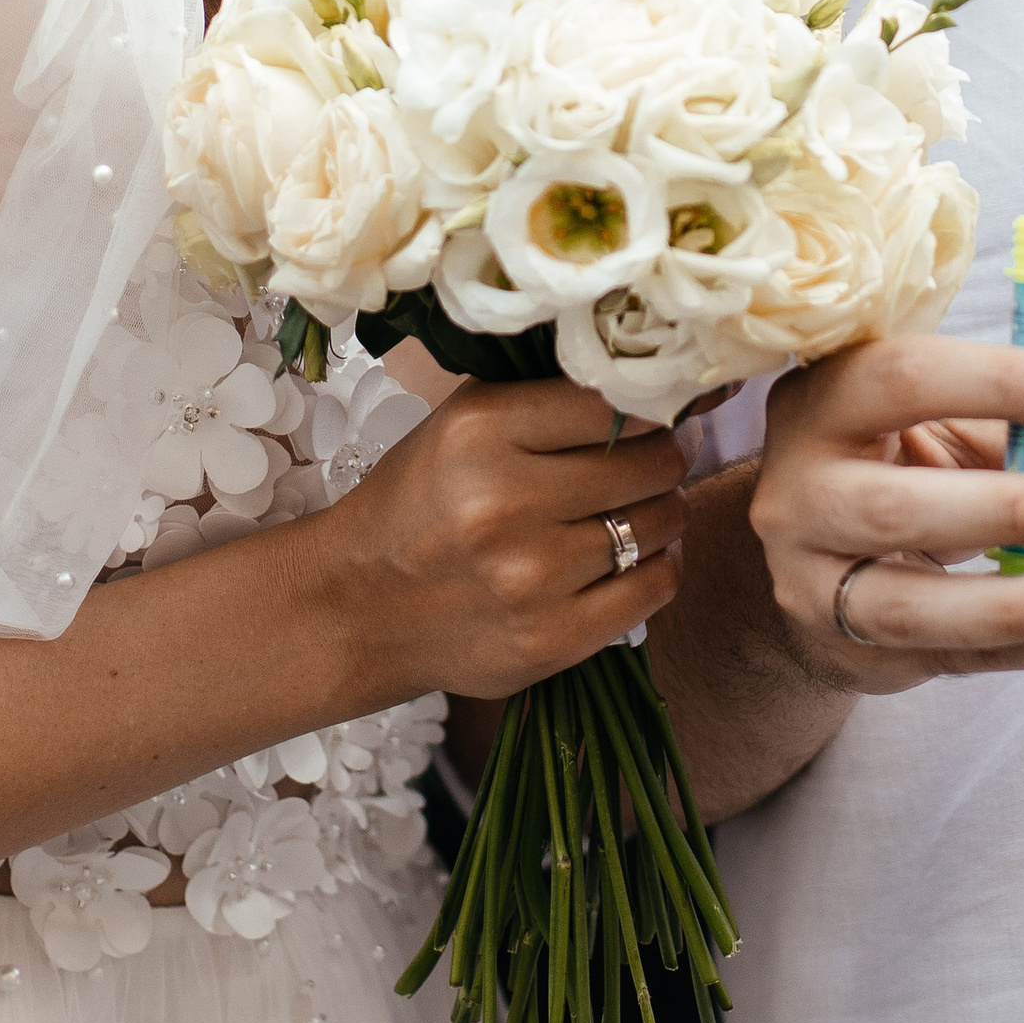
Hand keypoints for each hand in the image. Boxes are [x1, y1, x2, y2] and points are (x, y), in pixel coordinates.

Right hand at [313, 378, 688, 702]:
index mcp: (484, 430)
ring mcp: (531, 578)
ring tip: (636, 508)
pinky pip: (656, 587)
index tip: (660, 410)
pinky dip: (661, 565)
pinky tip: (636, 557)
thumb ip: (547, 396)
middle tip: (657, 458)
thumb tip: (653, 382)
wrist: (358, 607)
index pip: (616, 400)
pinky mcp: (550, 640)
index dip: (651, 404)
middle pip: (653, 462)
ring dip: (662, 510)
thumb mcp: (464, 423)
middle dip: (666, 456)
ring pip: (663, 521)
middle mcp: (506, 502)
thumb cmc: (421, 501)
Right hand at [750, 335, 1023, 689]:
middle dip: (1009, 507)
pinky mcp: (851, 648)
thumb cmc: (904, 461)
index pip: (903, 378)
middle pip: (894, 506)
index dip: (998, 383)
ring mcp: (814, 579)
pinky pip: (955, 659)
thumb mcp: (960, 425)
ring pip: (910, 605)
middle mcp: (800, 490)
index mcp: (827, 399)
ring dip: (1016, 603)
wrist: (821, 551)